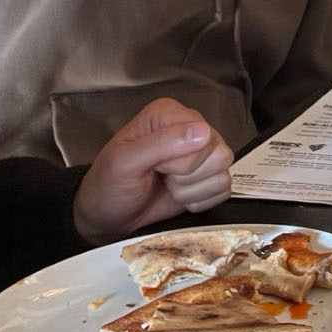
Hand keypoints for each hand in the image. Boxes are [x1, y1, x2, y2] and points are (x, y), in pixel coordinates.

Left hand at [73, 99, 233, 242]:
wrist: (107, 216)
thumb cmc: (108, 186)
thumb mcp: (124, 162)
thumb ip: (161, 143)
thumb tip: (201, 132)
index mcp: (168, 115)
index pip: (203, 135)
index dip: (182, 159)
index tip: (156, 165)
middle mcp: (188, 130)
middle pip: (218, 154)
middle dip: (186, 176)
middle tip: (160, 175)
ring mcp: (201, 155)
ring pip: (223, 173)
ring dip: (192, 191)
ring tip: (168, 185)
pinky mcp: (207, 178)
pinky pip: (223, 190)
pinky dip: (199, 201)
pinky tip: (178, 195)